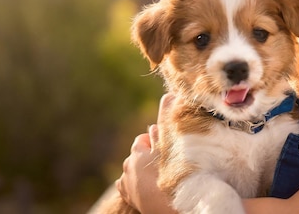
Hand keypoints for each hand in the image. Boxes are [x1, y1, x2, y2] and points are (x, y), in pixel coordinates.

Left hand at [116, 94, 176, 213]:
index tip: (164, 147)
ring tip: (157, 175)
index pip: (143, 138)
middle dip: (147, 154)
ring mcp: (126, 182)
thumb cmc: (171, 175)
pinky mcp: (127, 195)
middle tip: (163, 161)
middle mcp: (128, 166)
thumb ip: (168, 121)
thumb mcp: (173, 146)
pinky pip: (128, 184)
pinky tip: (146, 186)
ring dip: (142, 169)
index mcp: (138, 152)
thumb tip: (168, 95)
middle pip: (137, 153)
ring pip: (133, 169)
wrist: (165, 207)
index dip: (155, 141)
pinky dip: (135, 183)